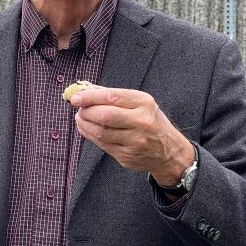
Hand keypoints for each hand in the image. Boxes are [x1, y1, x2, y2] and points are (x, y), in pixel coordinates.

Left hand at [70, 86, 193, 185]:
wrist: (169, 151)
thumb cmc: (150, 121)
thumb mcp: (140, 103)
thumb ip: (113, 95)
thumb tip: (85, 89)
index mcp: (144, 103)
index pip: (111, 97)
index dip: (89, 97)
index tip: (75, 97)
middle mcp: (141, 122)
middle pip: (105, 115)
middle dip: (86, 111)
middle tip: (79, 109)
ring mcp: (135, 141)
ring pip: (101, 132)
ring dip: (85, 124)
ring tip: (80, 118)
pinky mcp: (127, 156)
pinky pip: (102, 144)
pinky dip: (89, 135)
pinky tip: (86, 128)